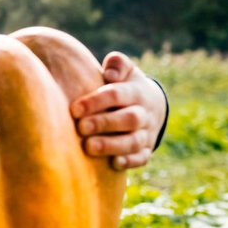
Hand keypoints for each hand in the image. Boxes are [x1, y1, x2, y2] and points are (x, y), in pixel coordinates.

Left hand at [69, 52, 166, 170]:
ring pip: (134, 141)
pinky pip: (141, 158)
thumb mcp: (126, 70)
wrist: (153, 106)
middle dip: (104, 123)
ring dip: (112, 145)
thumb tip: (109, 73)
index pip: (117, 94)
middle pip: (129, 119)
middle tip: (80, 127)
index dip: (96, 101)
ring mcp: (147, 133)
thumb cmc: (126, 85)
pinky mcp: (146, 150)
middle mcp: (144, 113)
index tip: (74, 109)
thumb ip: (118, 64)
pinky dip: (129, 161)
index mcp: (137, 91)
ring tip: (88, 147)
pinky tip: (112, 163)